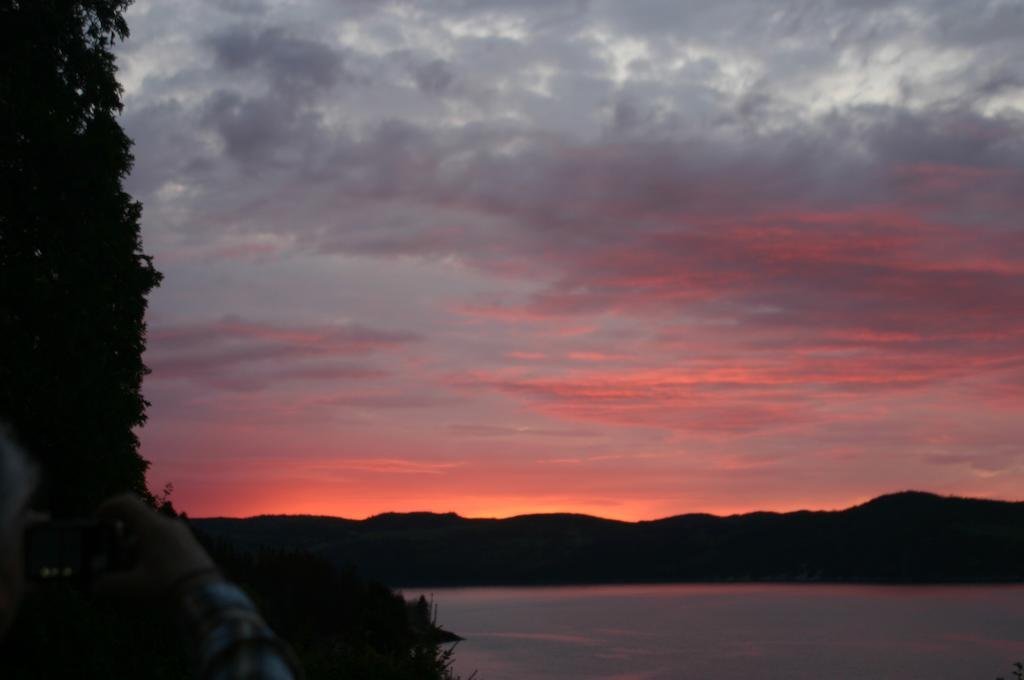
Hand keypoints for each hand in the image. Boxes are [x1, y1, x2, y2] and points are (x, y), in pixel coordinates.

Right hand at [93, 494, 221, 598]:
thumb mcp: (135, 586)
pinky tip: (145, 570)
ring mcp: (180, 533)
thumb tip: (95, 585)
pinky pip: (163, 538)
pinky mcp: (188, 544)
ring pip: (150, 530)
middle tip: (109, 551)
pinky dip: (149, 548)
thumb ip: (110, 584)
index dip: (108, 506)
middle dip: (120, 534)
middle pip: (137, 519)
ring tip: (126, 567)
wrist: (207, 594)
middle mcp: (168, 524)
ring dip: (134, 544)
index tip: (97, 519)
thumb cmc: (169, 585)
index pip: (126, 503)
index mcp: (152, 527)